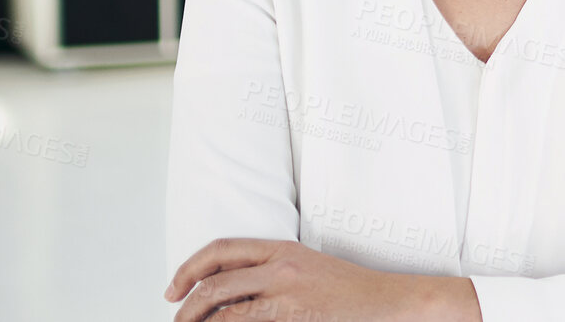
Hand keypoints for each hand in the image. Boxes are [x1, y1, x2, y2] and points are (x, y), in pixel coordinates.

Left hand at [166, 238, 470, 321]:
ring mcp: (288, 294)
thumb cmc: (352, 291)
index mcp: (283, 249)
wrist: (391, 302)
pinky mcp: (295, 317)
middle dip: (185, 307)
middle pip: (213, 281)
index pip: (221, 250)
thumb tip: (228, 293)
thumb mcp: (309, 269)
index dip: (188, 269)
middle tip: (177, 321)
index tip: (173, 291)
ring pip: (223, 309)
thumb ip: (271, 273)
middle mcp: (282, 267)